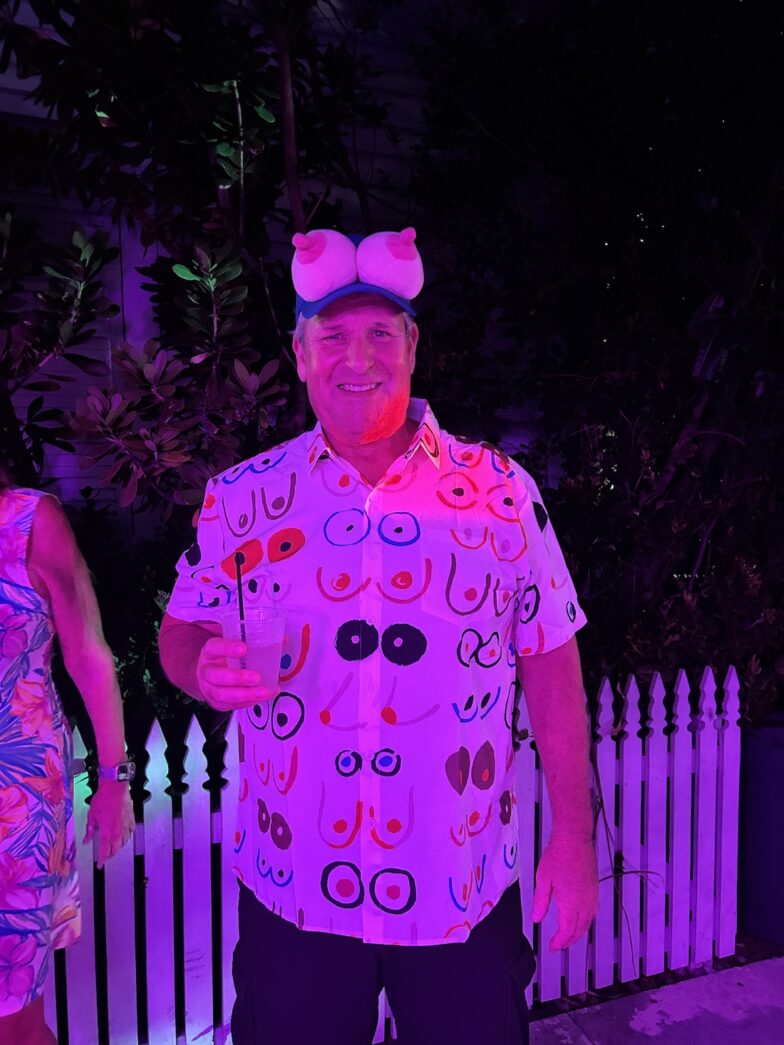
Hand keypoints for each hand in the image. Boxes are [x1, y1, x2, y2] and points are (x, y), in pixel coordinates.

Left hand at [84, 780, 134, 868]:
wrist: (115, 788)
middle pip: (116, 849)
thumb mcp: (91, 816)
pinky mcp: (131, 819)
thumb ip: (90, 830)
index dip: (102, 860)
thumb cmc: (103, 800)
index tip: (100, 865)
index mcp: (107, 832)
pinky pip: (131, 831)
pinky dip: (128, 835)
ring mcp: (126, 825)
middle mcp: (118, 831)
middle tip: (106, 856)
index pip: (105, 852)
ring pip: (125, 842)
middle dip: (110, 855)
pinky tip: (125, 835)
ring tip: (115, 846)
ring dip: (119, 846)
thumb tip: (86, 840)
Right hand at [196, 637, 275, 709]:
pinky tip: (261, 698)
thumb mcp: (232, 644)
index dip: (227, 648)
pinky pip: (231, 705)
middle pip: (216, 676)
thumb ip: (251, 638)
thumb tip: (282, 639)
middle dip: (237, 678)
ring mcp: (210, 688)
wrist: (208, 675)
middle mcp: (206, 671)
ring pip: (222, 694)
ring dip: (245, 695)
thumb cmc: (224, 657)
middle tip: (256, 677)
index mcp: (209, 652)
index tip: (243, 648)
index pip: (214, 648)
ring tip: (264, 692)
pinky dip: (248, 702)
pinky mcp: (217, 703)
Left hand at [530, 835, 598, 950]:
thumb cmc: (557, 856)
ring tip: (568, 936)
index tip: (553, 946)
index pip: (567, 930)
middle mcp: (584, 902)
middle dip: (569, 940)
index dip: (560, 941)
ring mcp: (592, 896)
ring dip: (578, 932)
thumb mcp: (543, 880)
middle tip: (559, 944)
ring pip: (588, 922)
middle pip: (579, 929)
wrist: (574, 839)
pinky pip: (593, 912)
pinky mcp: (595, 889)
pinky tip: (581, 919)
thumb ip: (540, 902)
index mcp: (571, 902)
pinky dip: (586, 921)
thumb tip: (536, 919)